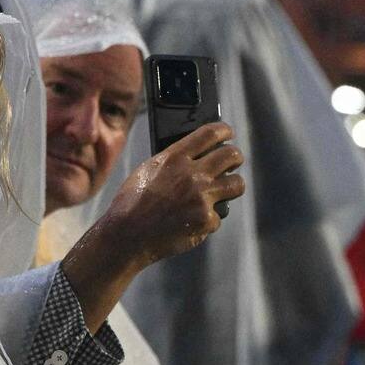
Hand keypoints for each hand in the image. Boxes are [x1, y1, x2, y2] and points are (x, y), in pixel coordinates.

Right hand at [60, 123, 244, 334]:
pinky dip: (208, 219)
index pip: (210, 133)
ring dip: (233, 185)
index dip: (224, 130)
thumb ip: (173, 160)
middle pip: (231, 156)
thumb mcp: (148, 169)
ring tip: (225, 189)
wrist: (127, 234)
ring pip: (237, 184)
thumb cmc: (132, 201)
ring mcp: (202, 198)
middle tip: (233, 161)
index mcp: (175, 157)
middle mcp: (192, 174)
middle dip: (235, 156)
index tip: (228, 133)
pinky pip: (218, 215)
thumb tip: (195, 156)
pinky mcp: (206, 221)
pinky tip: (192, 221)